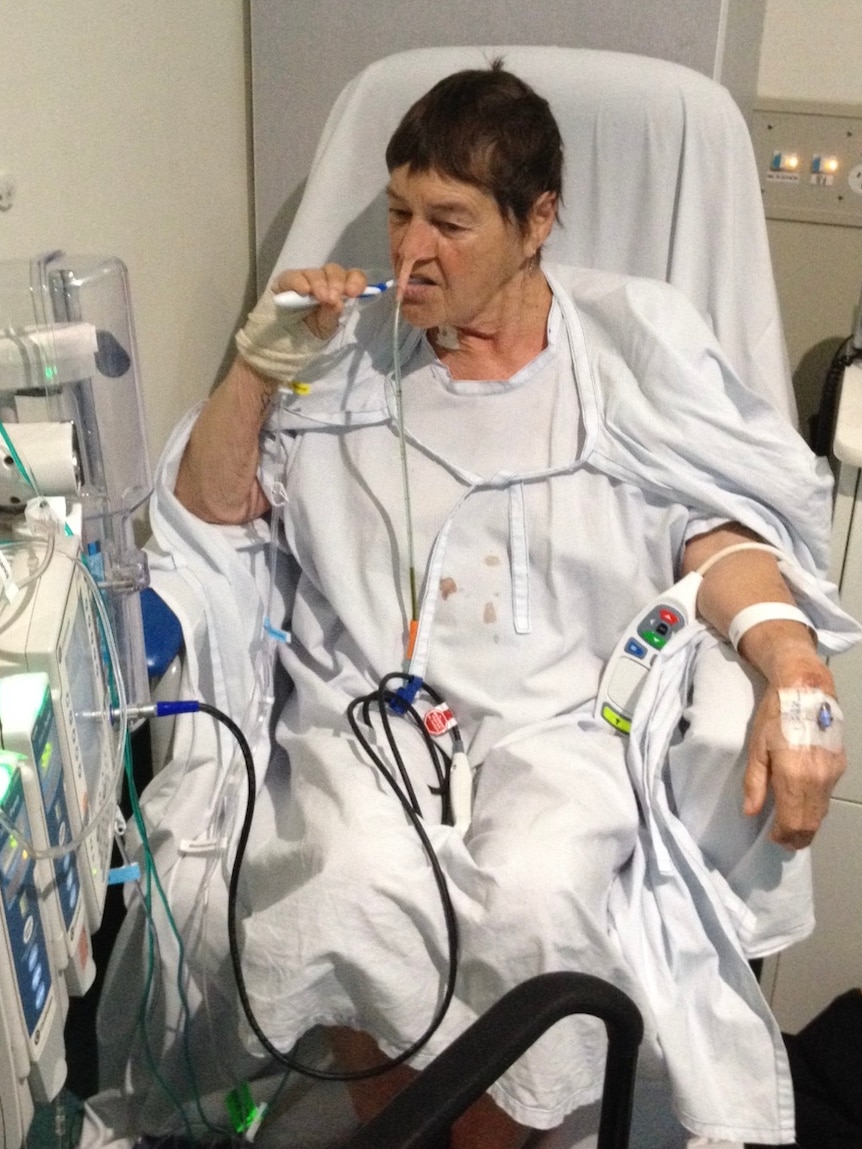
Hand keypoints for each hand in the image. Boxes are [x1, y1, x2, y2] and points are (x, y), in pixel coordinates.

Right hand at [273, 264, 369, 338]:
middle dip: (336, 284)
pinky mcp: (286, 281)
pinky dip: (299, 282)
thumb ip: (332, 315)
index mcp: (339, 290)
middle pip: (333, 271)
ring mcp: (305, 278)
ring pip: (315, 273)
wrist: (285, 340)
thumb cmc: (310, 331)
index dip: (355, 281)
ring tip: (319, 298)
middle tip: (332, 299)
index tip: (353, 293)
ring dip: (319, 285)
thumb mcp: (326, 328)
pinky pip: (292, 276)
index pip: (352, 276)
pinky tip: (303, 290)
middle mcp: (324, 280)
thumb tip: (337, 303)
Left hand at [744, 683, 845, 848]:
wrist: (807, 690)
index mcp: (794, 777)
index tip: (773, 838)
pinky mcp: (840, 766)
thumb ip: (755, 783)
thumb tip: (751, 812)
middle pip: (811, 822)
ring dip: (808, 824)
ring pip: (822, 812)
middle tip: (783, 840)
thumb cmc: (775, 716)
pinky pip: (827, 796)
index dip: (783, 835)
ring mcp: (832, 774)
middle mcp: (817, 780)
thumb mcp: (757, 748)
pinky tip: (803, 805)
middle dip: (797, 836)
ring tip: (792, 827)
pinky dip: (816, 807)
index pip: (792, 821)